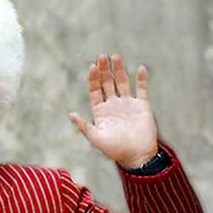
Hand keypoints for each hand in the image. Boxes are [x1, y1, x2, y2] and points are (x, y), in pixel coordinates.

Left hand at [69, 54, 157, 169]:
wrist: (137, 156)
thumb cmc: (115, 150)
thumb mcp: (96, 138)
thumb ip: (84, 126)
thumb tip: (71, 114)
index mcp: (100, 110)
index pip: (95, 90)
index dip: (93, 78)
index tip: (92, 66)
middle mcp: (112, 104)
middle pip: (107, 82)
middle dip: (104, 70)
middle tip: (102, 56)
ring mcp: (127, 104)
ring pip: (122, 82)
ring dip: (119, 70)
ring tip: (115, 57)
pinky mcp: (141, 106)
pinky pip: (141, 89)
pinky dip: (141, 79)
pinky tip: (140, 68)